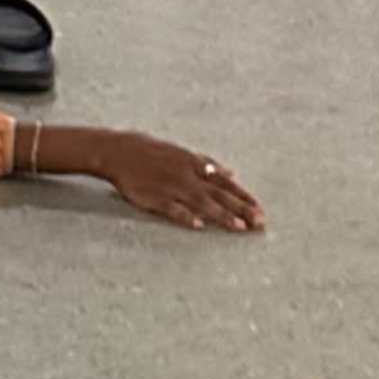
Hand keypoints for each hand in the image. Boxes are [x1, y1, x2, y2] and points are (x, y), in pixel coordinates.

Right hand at [36, 126, 262, 234]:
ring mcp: (171, 186)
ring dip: (221, 216)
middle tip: (260, 223)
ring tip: (239, 227)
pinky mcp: (154, 197)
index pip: (225, 182)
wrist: (117, 151)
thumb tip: (229, 172)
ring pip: (201, 203)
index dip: (243, 196)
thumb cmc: (149, 150)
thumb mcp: (181, 151)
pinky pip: (173, 209)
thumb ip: (206, 163)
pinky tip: (198, 227)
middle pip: (219, 194)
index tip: (260, 209)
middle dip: (241, 209)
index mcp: (194, 163)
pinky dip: (186, 217)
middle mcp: (187, 175)